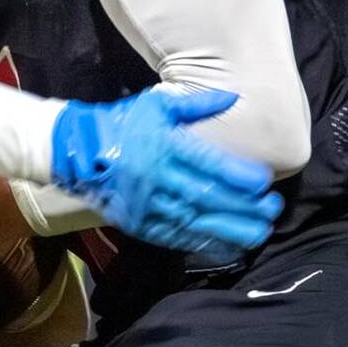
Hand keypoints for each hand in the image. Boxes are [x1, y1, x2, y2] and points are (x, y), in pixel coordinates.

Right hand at [49, 86, 281, 253]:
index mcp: (164, 146)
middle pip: (207, 196)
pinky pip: (176, 238)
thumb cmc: (121, 123)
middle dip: (242, 207)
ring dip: (230, 230)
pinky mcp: (139, 224)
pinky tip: (228, 247)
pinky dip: (204, 244)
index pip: (208, 163)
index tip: (263, 183)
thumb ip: (196, 104)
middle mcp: (158, 177)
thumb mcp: (157, 104)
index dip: (237, 175)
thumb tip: (233, 98)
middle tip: (272, 210)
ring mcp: (148, 204)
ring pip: (195, 221)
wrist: (76, 150)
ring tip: (259, 234)